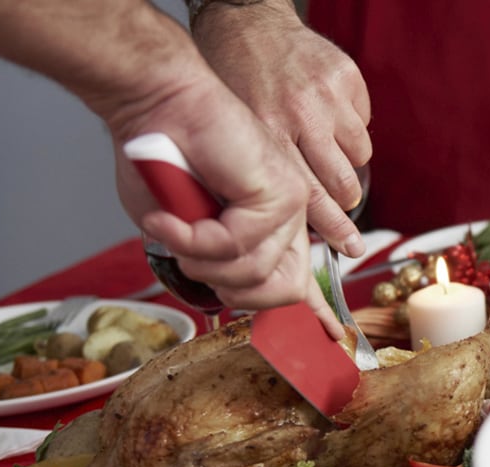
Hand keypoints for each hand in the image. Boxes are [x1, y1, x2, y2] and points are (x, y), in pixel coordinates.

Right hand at [109, 74, 343, 338]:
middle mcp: (288, 219)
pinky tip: (173, 217)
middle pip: (281, 292)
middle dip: (229, 289)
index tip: (333, 339)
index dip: (316, 315)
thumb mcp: (182, 229)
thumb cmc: (159, 161)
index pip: (302, 282)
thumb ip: (209, 261)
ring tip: (174, 224)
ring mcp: (288, 206)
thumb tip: (224, 294)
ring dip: (200, 259)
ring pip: (253, 273)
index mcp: (271, 227)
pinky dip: (195, 238)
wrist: (156, 104)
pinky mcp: (280, 193)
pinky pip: (237, 246)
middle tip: (191, 257)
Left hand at [192, 0, 370, 257]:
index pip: (310, 194)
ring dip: (348, 162)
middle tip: (343, 204)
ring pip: (359, 155)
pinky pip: (363, 122)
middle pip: (342, 181)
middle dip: (345, 200)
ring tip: (327, 151)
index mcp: (270, 133)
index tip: (350, 248)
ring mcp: (328, 95)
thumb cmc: (235, 80)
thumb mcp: (237, 130)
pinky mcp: (346, 77)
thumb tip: (293, 221)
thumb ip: (264, 171)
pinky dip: (350, 128)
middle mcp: (301, 115)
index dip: (333, 227)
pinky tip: (328, 118)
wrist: (246, 22)